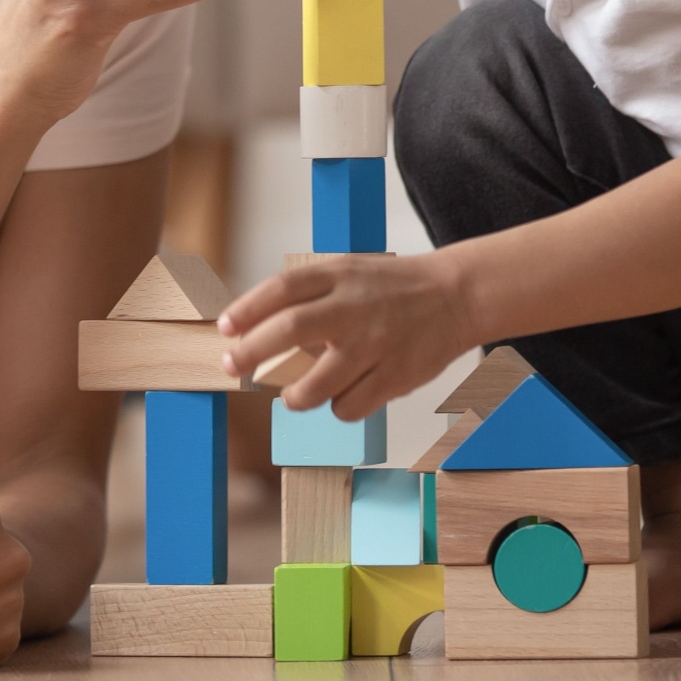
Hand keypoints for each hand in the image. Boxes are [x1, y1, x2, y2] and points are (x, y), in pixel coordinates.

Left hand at [217, 252, 479, 419]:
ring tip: (290, 396)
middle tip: (232, 367)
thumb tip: (252, 328)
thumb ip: (309, 293)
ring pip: (316, 385)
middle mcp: (355, 308)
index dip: (247, 309)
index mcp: (340, 275)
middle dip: (251, 353)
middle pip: (289, 331)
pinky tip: (342, 396)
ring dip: (293, 397)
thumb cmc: (390, 288)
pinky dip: (337, 407)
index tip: (225, 328)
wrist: (455, 296)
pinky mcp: (395, 376)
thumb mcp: (349, 272)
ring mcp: (376, 344)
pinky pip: (349, 407)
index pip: (282, 289)